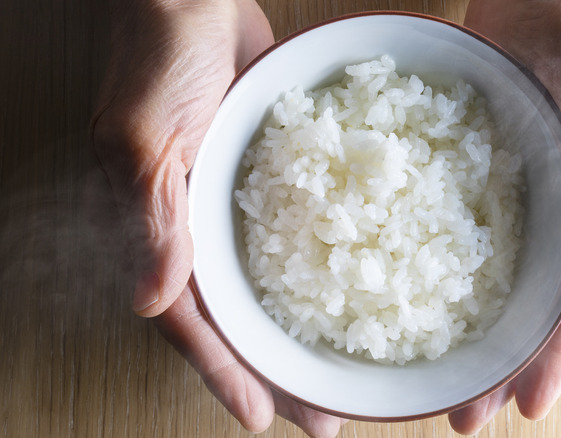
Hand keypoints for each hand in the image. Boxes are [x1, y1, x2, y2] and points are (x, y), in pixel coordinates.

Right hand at [91, 0, 343, 434]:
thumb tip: (150, 302)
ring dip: (298, 333)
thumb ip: (152, 217)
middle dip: (274, 370)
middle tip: (321, 415)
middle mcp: (195, 228)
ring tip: (339, 375)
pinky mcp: (264, 180)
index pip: (190, 319)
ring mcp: (231, 207)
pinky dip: (314, 273)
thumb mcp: (145, 136)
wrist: (193, 1)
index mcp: (159, 228)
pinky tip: (347, 296)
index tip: (262, 416)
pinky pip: (288, 240)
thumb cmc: (159, 57)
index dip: (225, 371)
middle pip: (236, 317)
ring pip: (265, 288)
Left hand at [450, 0, 560, 432]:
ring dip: (467, 327)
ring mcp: (515, 196)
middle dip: (502, 362)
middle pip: (529, 304)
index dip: (555, 355)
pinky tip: (407, 294)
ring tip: (435, 374)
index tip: (525, 406)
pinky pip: (456, 227)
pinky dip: (436, 265)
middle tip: (465, 413)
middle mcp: (558, 215)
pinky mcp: (476, 170)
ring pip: (491, 278)